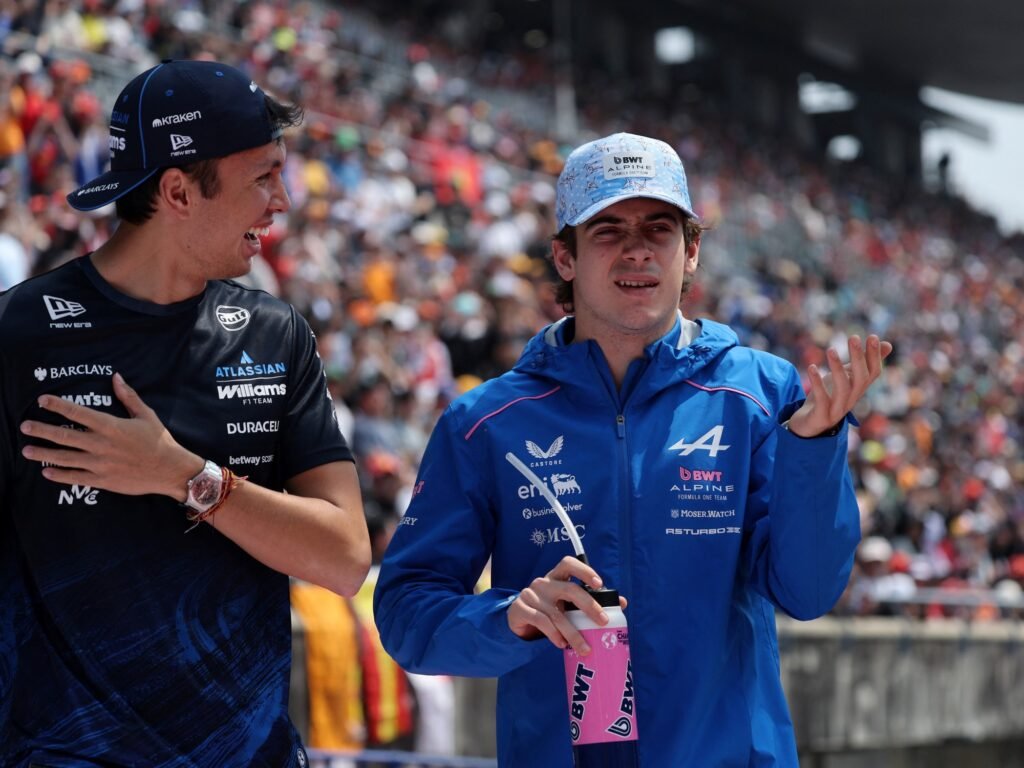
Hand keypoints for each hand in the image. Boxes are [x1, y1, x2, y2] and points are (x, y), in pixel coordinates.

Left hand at [20, 373, 201, 498]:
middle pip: (64, 436)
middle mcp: (101, 445)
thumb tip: (116, 377)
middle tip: (25, 426)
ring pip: (64, 458)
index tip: (42, 401)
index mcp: (111, 426)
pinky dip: (59, 476)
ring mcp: (100, 464)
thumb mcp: (146, 415)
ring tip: (27, 451)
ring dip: (44, 454)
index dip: (57, 405)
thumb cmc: (159, 440)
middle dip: (42, 430)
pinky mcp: (103, 480)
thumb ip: (128, 396)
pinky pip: (76, 478)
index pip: (78, 412)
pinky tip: (47, 472)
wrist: (170, 469)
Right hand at [507, 555, 625, 655]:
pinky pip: (541, 622)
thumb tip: (622, 603)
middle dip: (589, 606)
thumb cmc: (549, 608)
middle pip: (569, 590)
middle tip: (603, 622)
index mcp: (556, 576)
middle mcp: (544, 583)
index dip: (584, 571)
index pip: (569, 564)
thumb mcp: (566, 602)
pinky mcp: (520, 609)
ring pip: (557, 614)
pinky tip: (562, 644)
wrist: (518, 618)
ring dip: (573, 633)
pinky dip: (554, 634)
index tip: (599, 584)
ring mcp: (531, 595)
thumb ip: (589, 600)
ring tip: (585, 648)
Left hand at [788, 334, 892, 436]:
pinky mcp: (822, 417)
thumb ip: (863, 362)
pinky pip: (822, 400)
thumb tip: (888, 344)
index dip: (874, 356)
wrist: (809, 425)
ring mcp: (838, 410)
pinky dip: (817, 384)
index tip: (872, 336)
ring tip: (830, 350)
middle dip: (858, 358)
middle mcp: (852, 399)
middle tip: (854, 338)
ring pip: (843, 389)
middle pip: (861, 379)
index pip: (873, 373)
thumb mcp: (847, 377)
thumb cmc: (830, 397)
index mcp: (858, 389)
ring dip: (837, 369)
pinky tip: (812, 367)